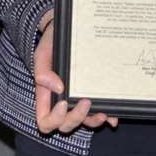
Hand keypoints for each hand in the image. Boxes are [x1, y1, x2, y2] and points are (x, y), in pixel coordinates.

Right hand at [33, 11, 116, 135]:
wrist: (65, 30)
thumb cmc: (51, 43)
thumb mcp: (42, 54)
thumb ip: (43, 71)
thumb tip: (58, 88)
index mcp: (46, 96)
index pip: (45, 121)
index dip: (54, 119)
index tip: (64, 103)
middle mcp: (62, 103)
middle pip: (66, 125)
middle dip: (76, 118)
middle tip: (86, 102)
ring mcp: (77, 101)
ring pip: (84, 123)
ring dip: (93, 121)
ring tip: (103, 113)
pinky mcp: (91, 95)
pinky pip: (98, 112)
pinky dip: (106, 117)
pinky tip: (113, 116)